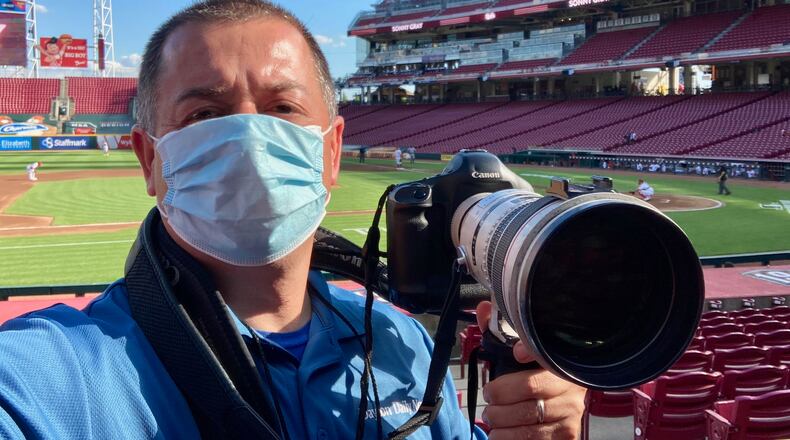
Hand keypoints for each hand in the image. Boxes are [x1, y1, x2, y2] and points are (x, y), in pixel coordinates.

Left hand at [476, 301, 586, 439]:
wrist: (563, 403)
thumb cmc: (535, 373)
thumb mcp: (520, 349)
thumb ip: (500, 329)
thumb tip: (484, 309)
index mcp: (559, 364)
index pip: (544, 356)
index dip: (529, 354)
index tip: (516, 354)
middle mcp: (571, 389)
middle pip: (530, 394)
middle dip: (500, 400)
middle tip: (489, 400)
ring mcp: (571, 415)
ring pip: (530, 423)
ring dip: (502, 423)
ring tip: (492, 419)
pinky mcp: (568, 437)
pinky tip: (501, 434)